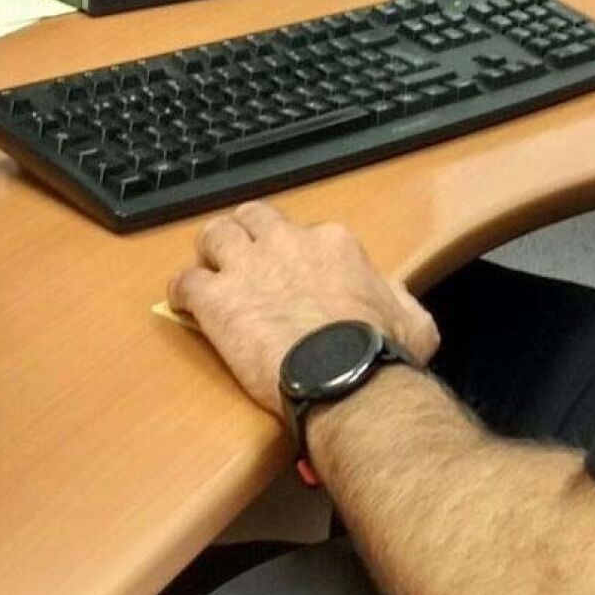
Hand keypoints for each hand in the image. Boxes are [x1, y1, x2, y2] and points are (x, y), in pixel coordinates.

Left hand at [170, 201, 439, 420]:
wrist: (345, 376)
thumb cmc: (379, 352)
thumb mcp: (413, 320)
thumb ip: (399, 299)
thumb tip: (398, 300)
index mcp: (334, 244)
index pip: (307, 231)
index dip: (297, 253)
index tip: (296, 273)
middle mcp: (289, 243)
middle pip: (254, 218)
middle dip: (246, 233)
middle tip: (244, 255)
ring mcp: (249, 267)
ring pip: (213, 235)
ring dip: (209, 250)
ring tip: (208, 269)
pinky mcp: (217, 299)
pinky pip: (185, 280)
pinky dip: (181, 291)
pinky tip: (184, 304)